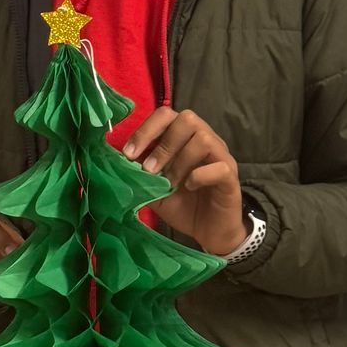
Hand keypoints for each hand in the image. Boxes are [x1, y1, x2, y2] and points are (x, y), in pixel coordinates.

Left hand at [124, 106, 247, 256]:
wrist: (209, 232)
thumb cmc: (183, 205)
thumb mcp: (154, 190)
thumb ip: (139, 174)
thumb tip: (114, 162)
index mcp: (184, 137)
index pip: (166, 115)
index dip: (145, 130)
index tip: (128, 154)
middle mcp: (205, 139)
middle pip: (187, 119)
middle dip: (163, 145)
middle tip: (149, 170)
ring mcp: (220, 156)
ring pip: (203, 139)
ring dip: (180, 161)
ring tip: (169, 183)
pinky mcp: (231, 176)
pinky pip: (219, 166)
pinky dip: (200, 175)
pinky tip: (189, 187)